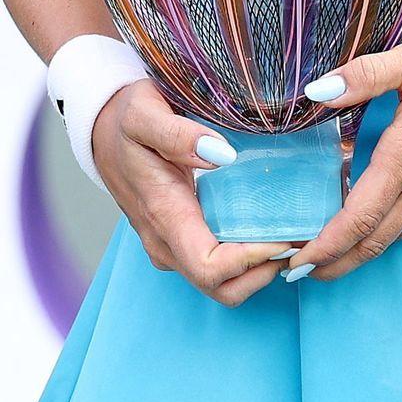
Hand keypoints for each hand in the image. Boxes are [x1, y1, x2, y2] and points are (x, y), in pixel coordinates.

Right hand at [92, 79, 294, 305]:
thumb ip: (178, 133)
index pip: (211, 268)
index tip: (283, 233)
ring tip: (295, 235)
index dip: (251, 261)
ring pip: (222, 283)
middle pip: (222, 288)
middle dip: (265, 272)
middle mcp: (167, 243)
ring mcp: (172, 246)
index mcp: (164, 217)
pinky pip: (218, 265)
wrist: (100, 129)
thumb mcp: (144, 114)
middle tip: (302, 239)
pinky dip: (250, 259)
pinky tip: (273, 227)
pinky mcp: (180, 238)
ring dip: (261, 270)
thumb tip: (222, 155)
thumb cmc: (123, 120)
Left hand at [280, 20, 401, 281]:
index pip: (359, 215)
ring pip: (399, 234)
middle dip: (336, 261)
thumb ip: (365, 76)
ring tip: (331, 255)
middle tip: (300, 271)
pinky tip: (377, 222)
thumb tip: (316, 91)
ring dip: (362, 250)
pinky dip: (391, 231)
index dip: (327, 244)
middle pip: (375, 239)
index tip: (297, 259)